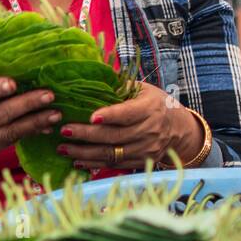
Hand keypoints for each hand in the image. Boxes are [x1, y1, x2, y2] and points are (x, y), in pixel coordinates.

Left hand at [54, 83, 204, 169]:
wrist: (178, 128)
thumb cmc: (154, 103)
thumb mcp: (143, 90)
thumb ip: (119, 86)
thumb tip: (89, 75)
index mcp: (150, 107)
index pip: (128, 113)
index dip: (110, 115)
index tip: (91, 117)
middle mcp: (149, 130)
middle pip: (115, 136)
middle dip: (86, 135)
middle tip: (64, 131)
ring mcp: (146, 149)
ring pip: (112, 154)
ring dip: (85, 153)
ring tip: (63, 148)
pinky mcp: (141, 162)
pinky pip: (114, 165)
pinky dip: (94, 164)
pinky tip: (77, 160)